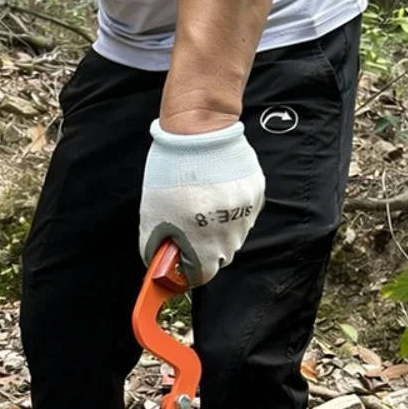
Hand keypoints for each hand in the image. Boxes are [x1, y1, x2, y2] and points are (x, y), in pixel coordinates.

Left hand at [139, 120, 264, 285]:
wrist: (199, 132)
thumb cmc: (171, 174)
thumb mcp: (152, 215)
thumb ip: (156, 246)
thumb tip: (160, 263)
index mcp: (203, 242)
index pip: (202, 275)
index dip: (189, 271)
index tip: (182, 263)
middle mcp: (229, 233)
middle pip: (220, 257)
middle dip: (204, 249)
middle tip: (188, 229)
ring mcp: (245, 214)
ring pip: (234, 236)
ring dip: (218, 229)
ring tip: (201, 205)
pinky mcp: (255, 196)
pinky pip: (243, 214)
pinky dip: (229, 210)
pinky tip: (215, 193)